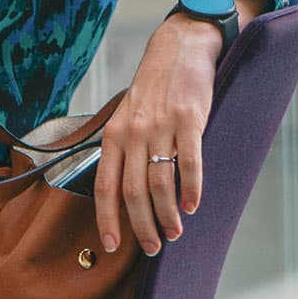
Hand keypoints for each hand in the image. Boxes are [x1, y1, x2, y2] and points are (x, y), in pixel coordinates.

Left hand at [92, 14, 226, 256]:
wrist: (177, 51)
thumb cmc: (153, 92)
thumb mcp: (127, 119)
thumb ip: (125, 152)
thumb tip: (124, 193)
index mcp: (113, 136)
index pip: (104, 186)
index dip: (107, 218)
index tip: (111, 245)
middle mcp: (132, 133)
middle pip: (133, 191)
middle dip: (141, 225)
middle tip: (153, 247)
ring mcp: (161, 127)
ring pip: (160, 182)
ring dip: (168, 214)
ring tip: (175, 232)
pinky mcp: (189, 120)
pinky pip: (190, 162)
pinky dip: (191, 188)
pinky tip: (193, 206)